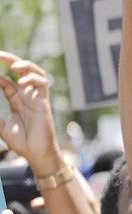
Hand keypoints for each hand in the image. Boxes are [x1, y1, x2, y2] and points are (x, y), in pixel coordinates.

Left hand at [0, 52, 61, 171]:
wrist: (36, 153)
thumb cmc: (21, 142)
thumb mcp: (0, 126)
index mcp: (16, 100)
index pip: (5, 81)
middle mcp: (26, 96)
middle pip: (20, 71)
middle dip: (9, 60)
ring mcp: (36, 98)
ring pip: (34, 73)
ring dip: (25, 65)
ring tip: (14, 64)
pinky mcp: (44, 102)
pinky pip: (43, 84)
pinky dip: (33, 79)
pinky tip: (22, 81)